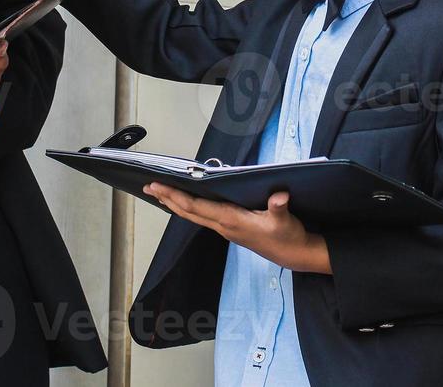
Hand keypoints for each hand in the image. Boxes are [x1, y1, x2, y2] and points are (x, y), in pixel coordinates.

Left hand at [145, 184, 331, 273]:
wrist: (294, 255)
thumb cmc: (288, 236)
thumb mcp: (286, 221)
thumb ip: (280, 207)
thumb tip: (279, 197)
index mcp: (231, 220)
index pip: (197, 206)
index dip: (176, 196)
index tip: (159, 187)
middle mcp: (224, 226)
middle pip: (188, 211)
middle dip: (168, 199)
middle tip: (149, 187)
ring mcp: (226, 229)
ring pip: (194, 215)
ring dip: (176, 204)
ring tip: (161, 193)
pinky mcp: (231, 229)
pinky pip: (203, 217)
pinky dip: (190, 207)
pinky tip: (187, 203)